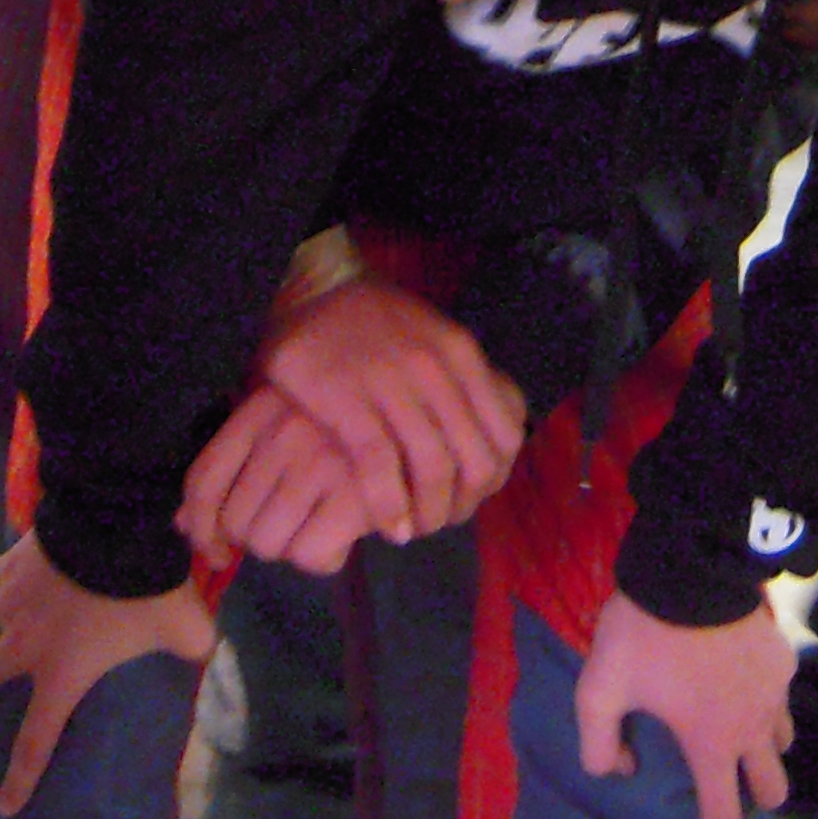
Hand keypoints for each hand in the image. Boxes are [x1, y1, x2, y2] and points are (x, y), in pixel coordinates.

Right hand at [0, 532, 215, 816]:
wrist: (113, 526)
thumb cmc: (143, 590)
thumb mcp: (183, 628)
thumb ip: (192, 647)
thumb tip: (205, 650)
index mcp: (62, 674)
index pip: (35, 743)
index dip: (19, 781)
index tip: (4, 808)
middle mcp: (24, 644)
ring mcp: (10, 600)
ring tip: (5, 614)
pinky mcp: (9, 562)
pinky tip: (15, 573)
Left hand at [177, 392, 375, 575]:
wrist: (424, 401)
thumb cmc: (345, 416)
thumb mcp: (282, 423)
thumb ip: (232, 468)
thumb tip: (180, 524)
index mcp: (260, 409)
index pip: (203, 481)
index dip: (200, 528)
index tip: (215, 549)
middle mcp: (283, 430)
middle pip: (236, 523)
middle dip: (259, 538)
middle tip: (294, 525)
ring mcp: (319, 459)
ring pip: (270, 544)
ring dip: (293, 547)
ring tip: (320, 525)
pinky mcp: (355, 492)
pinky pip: (312, 556)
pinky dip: (326, 557)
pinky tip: (344, 536)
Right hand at [256, 275, 524, 540]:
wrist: (312, 289)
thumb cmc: (376, 325)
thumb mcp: (434, 339)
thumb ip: (463, 382)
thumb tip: (493, 444)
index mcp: (462, 354)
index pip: (505, 434)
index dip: (494, 481)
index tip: (471, 500)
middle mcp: (436, 367)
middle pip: (475, 459)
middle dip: (463, 504)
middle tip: (441, 522)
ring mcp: (393, 382)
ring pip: (434, 468)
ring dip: (429, 513)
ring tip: (416, 529)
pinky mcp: (348, 399)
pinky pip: (381, 467)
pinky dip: (391, 506)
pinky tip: (390, 525)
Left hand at [573, 590, 793, 818]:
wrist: (692, 566)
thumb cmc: (646, 633)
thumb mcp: (599, 688)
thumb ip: (598, 742)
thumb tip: (620, 771)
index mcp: (712, 744)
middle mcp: (753, 728)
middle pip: (773, 789)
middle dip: (755, 800)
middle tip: (728, 786)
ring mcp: (775, 691)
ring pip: (783, 741)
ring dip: (764, 748)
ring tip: (736, 731)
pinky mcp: (783, 656)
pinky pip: (781, 692)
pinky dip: (764, 697)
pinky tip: (739, 677)